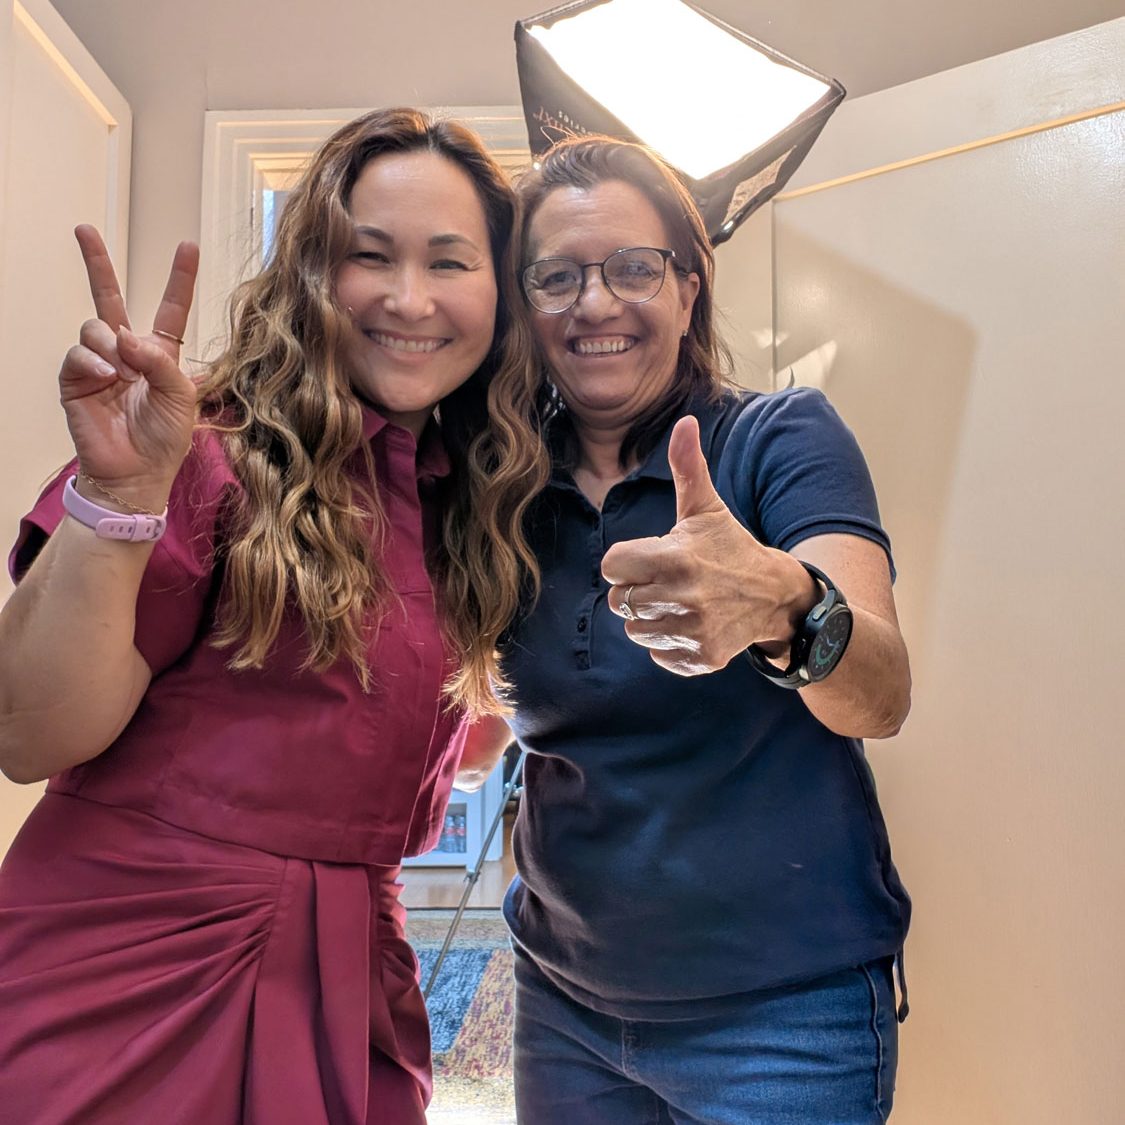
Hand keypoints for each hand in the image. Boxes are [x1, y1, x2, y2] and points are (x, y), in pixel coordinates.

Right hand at [59, 225, 199, 509]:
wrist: (137, 473)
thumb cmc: (164, 439)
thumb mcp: (180, 397)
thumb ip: (161, 361)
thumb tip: (125, 335)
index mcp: (160, 354)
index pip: (170, 309)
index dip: (179, 279)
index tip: (187, 246)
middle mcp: (126, 352)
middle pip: (110, 298)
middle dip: (96, 263)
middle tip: (84, 230)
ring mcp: (98, 363)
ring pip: (96, 326)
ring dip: (111, 344)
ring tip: (122, 373)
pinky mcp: (75, 379)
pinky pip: (79, 353)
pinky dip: (93, 362)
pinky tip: (106, 378)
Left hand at [601, 415, 812, 675]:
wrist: (775, 595)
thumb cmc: (730, 548)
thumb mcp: (706, 509)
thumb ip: (687, 467)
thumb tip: (686, 420)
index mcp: (676, 558)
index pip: (613, 565)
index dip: (627, 561)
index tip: (651, 557)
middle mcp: (682, 597)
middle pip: (619, 601)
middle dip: (638, 590)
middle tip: (668, 581)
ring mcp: (692, 630)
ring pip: (635, 630)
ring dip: (651, 618)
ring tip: (681, 603)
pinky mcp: (701, 657)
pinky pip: (658, 654)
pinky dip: (670, 643)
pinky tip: (693, 625)